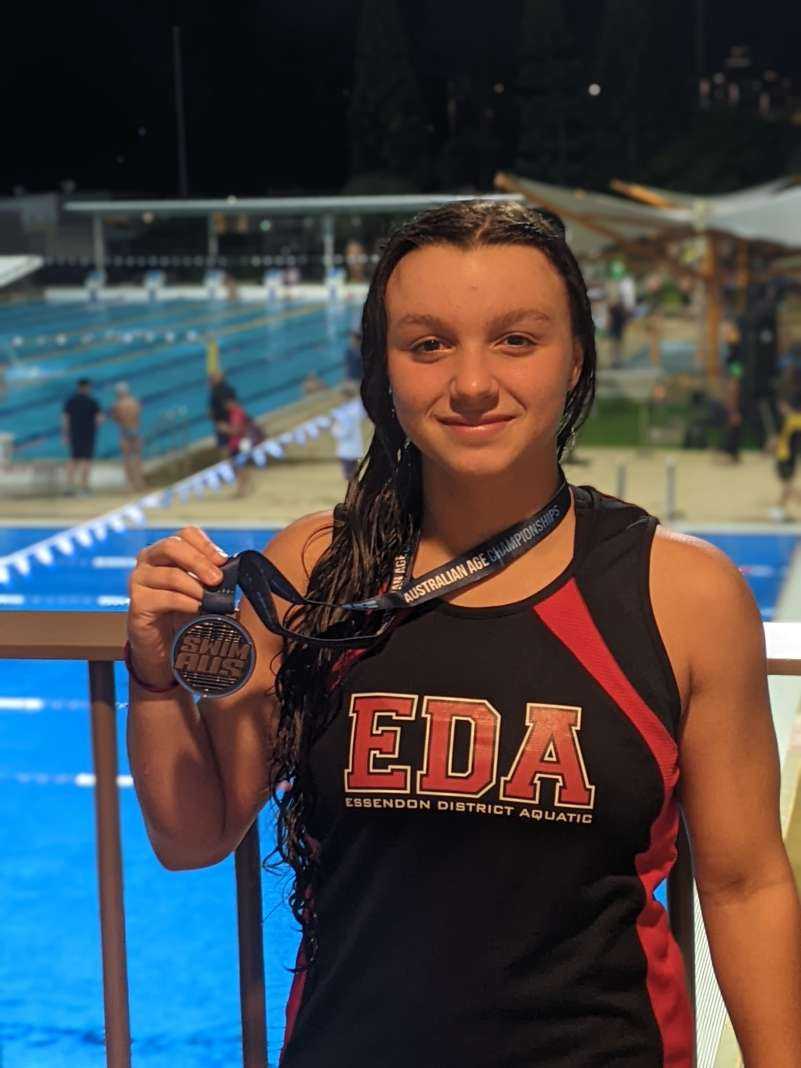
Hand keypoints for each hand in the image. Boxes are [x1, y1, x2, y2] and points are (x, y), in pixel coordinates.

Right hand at [127, 527, 227, 687]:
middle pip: (172, 546)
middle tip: (218, 579)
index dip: (206, 545)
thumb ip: (213, 576)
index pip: (186, 534)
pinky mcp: (137, 604)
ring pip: (170, 574)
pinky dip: (186, 602)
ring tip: (210, 599)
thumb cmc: (185, 612)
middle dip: (199, 561)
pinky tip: (198, 608)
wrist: (164, 645)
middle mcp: (148, 560)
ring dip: (195, 586)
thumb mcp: (202, 589)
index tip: (224, 561)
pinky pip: (165, 598)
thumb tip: (237, 570)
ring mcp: (139, 580)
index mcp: (166, 551)